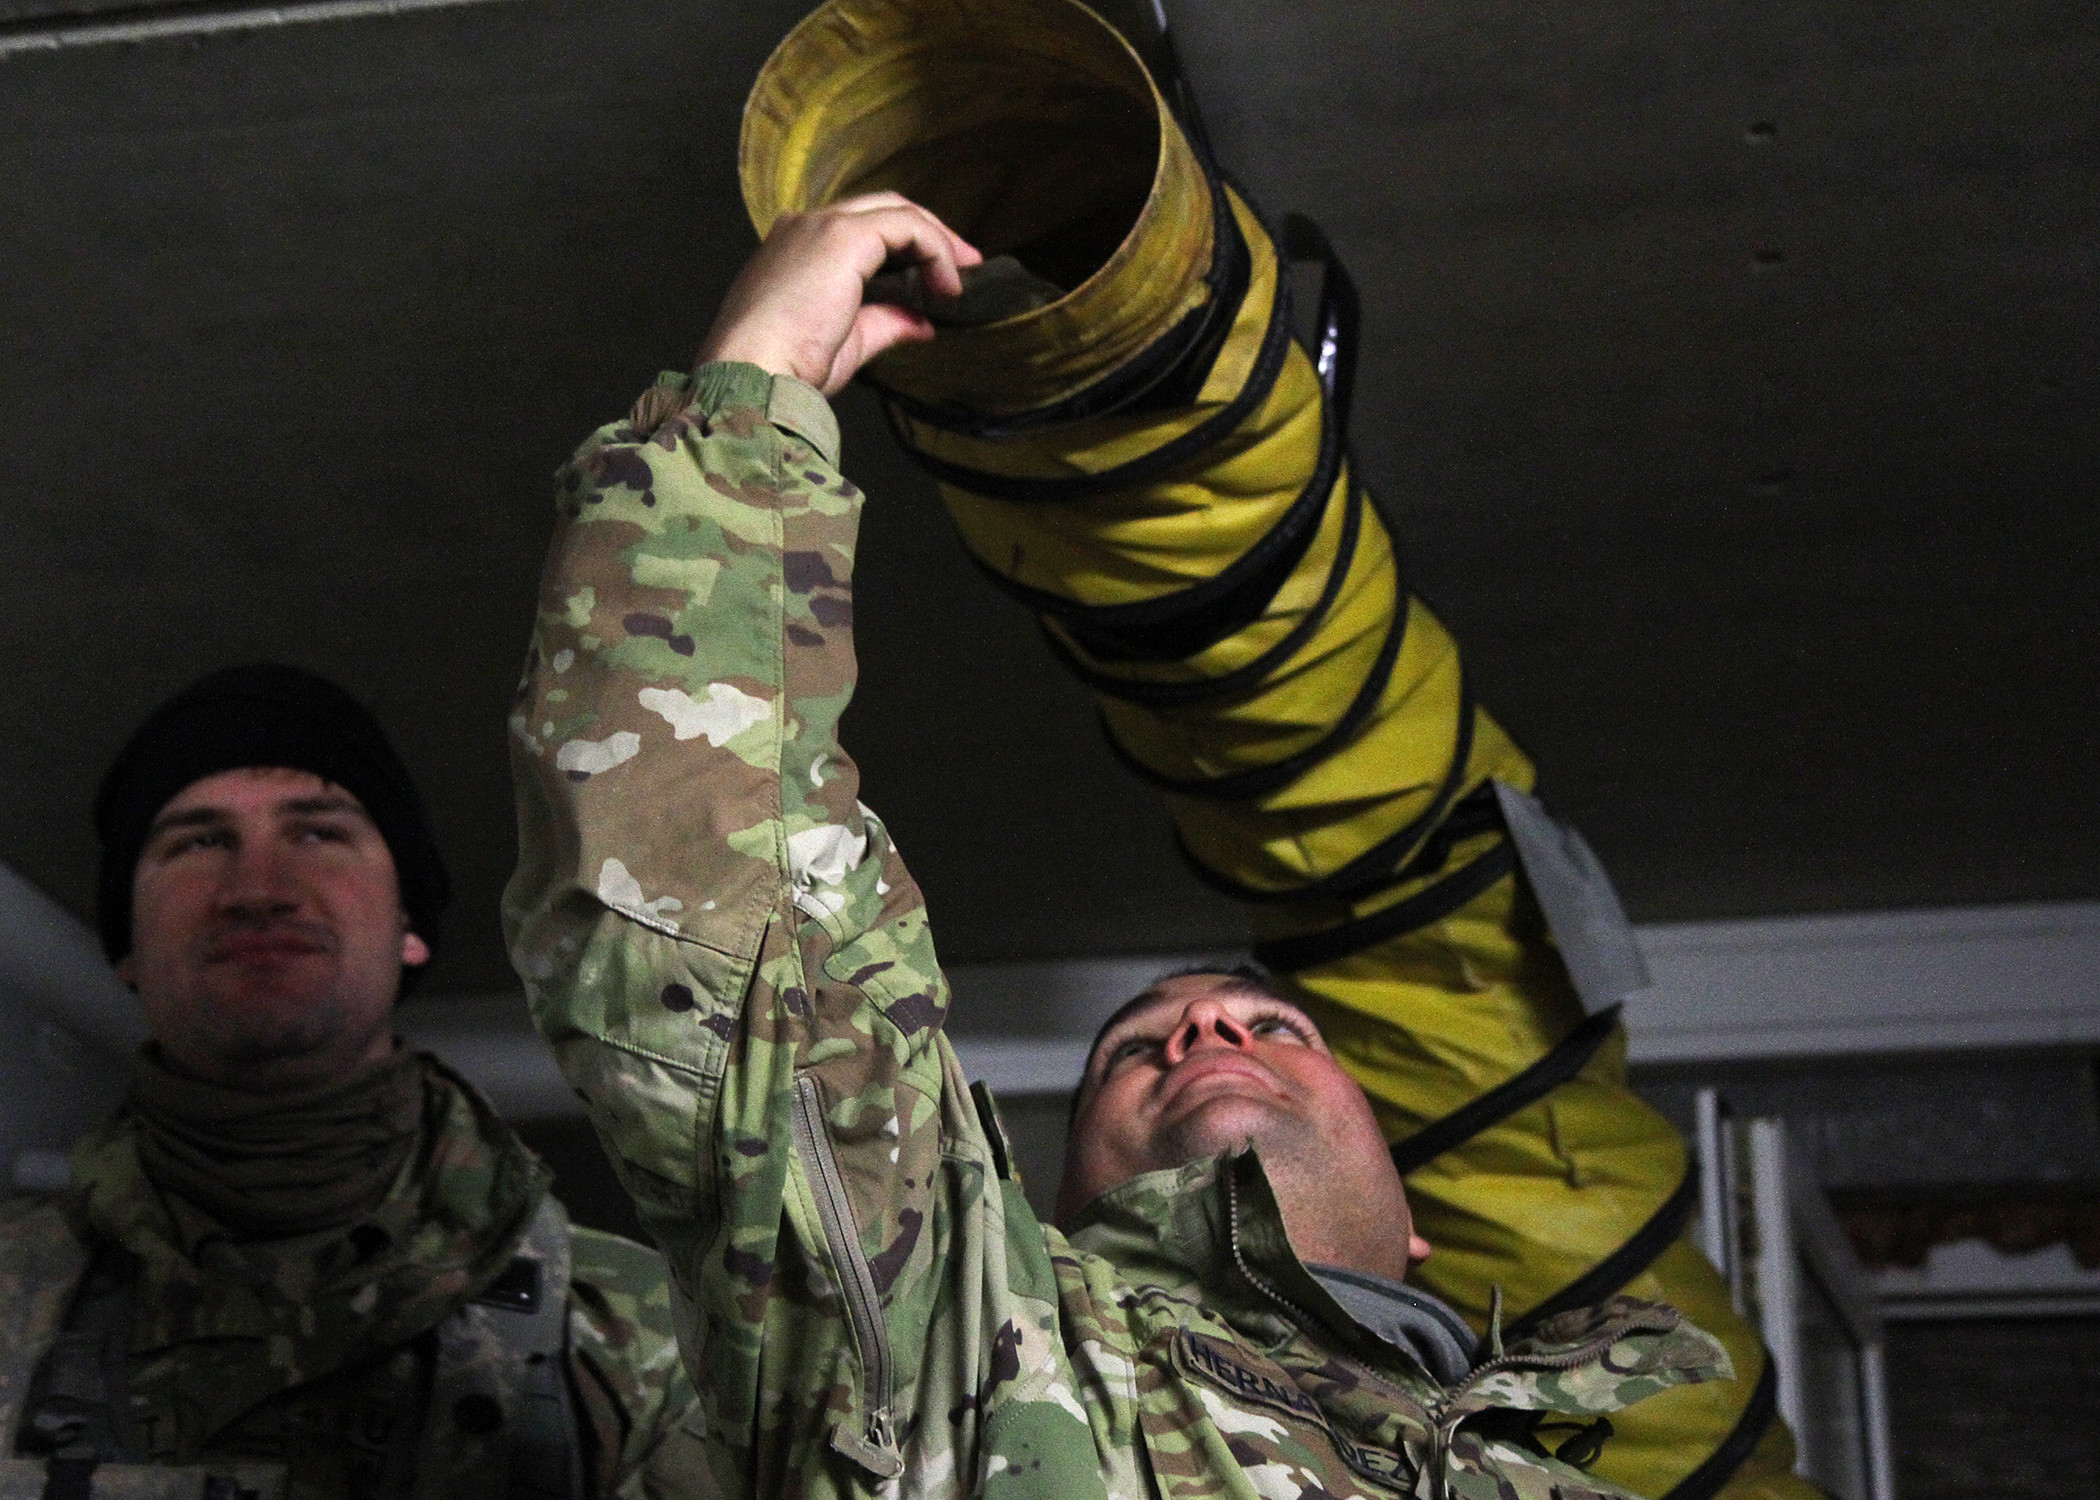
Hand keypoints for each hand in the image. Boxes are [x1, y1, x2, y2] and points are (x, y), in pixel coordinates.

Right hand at [695, 193, 982, 395]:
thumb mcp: (848, 341)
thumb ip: (885, 322)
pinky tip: (946, 285)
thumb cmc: (786, 367)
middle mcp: (806, 226)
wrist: (753, 372)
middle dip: (930, 234)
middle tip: (964, 266)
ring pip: (897, 211)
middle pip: (883, 209)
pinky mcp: (843, 236)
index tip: (939, 280)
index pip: (861, 230)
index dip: (907, 247)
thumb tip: (922, 324)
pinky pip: (906, 227)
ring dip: (938, 241)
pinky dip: (935, 250)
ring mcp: (822, 225)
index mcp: (796, 247)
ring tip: (960, 278)